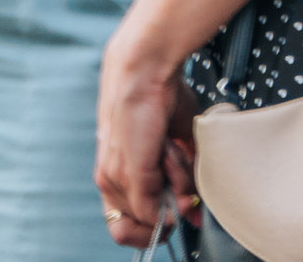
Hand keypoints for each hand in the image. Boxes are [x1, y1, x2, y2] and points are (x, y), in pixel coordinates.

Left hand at [95, 35, 194, 248]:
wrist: (144, 71)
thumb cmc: (161, 100)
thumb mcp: (177, 145)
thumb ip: (182, 182)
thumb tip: (193, 217)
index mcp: (116, 176)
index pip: (123, 228)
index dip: (151, 231)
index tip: (175, 217)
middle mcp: (109, 183)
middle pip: (142, 226)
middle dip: (168, 210)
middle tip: (179, 177)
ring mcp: (116, 182)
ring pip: (154, 215)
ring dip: (175, 185)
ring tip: (171, 148)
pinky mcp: (129, 174)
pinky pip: (157, 202)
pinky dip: (174, 179)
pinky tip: (168, 148)